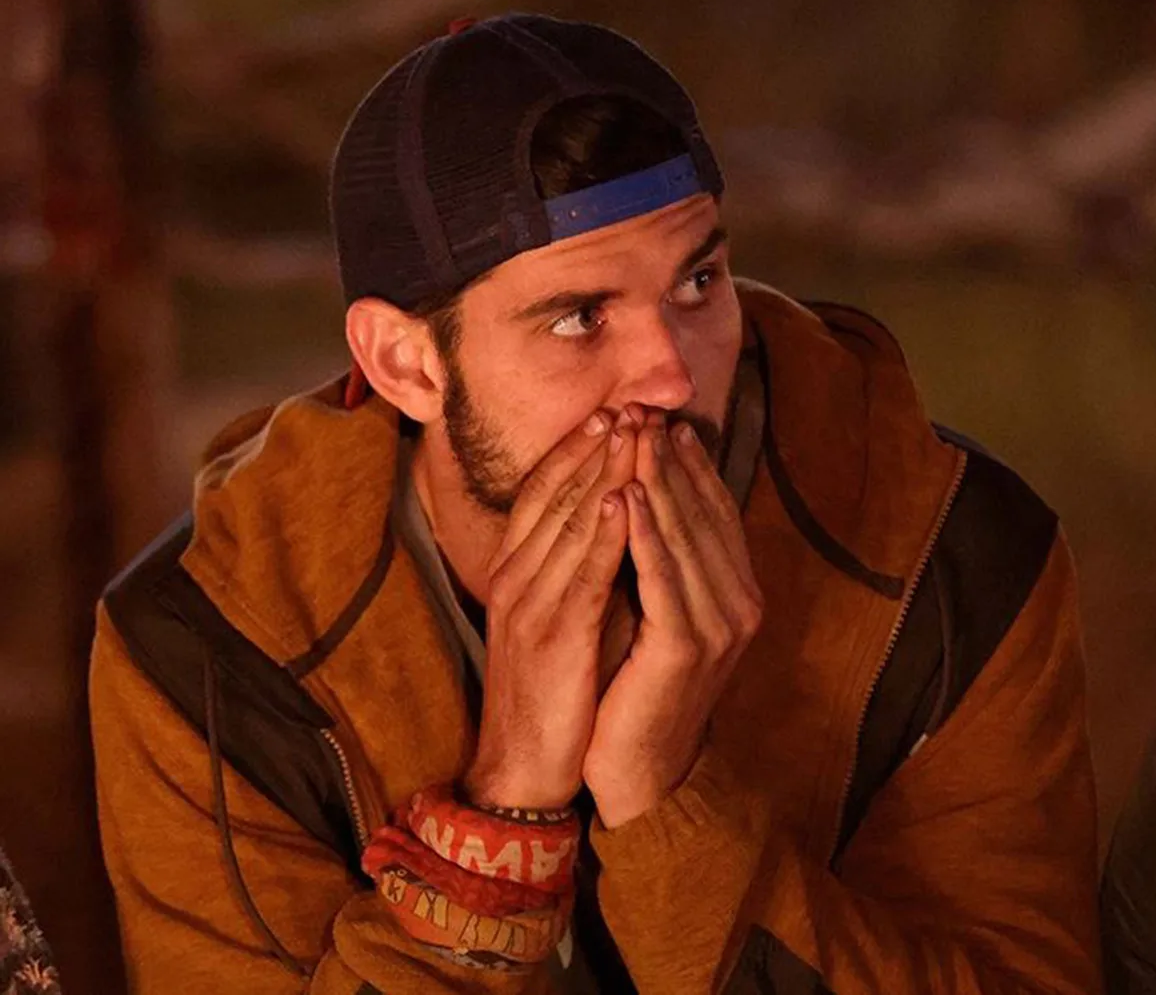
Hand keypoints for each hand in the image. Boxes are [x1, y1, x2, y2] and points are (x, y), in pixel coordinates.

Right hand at [463, 406, 640, 809]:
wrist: (523, 762)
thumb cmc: (551, 687)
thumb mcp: (559, 614)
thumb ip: (580, 567)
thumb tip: (620, 516)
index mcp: (514, 570)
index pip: (539, 494)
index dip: (572, 451)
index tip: (606, 413)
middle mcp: (516, 577)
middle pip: (554, 496)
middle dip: (593, 447)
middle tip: (628, 404)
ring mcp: (530, 604)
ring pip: (569, 523)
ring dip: (603, 473)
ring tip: (631, 429)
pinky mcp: (555, 637)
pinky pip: (583, 574)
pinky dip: (605, 533)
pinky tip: (626, 498)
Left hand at [583, 411, 762, 827]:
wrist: (639, 769)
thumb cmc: (638, 688)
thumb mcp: (658, 613)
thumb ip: (665, 563)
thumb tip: (649, 497)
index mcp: (735, 591)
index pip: (714, 511)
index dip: (689, 464)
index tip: (662, 421)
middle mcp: (739, 602)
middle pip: (702, 512)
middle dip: (669, 458)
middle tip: (643, 408)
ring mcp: (719, 625)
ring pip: (684, 535)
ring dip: (656, 480)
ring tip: (632, 434)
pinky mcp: (686, 647)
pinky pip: (662, 577)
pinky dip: (642, 533)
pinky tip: (623, 495)